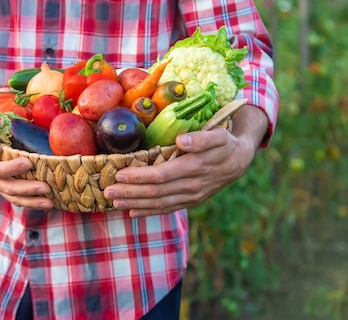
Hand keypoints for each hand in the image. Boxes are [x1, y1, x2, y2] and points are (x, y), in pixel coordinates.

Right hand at [0, 122, 52, 208]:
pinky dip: (34, 202)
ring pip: (16, 198)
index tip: (28, 163)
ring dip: (33, 201)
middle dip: (28, 189)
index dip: (11, 168)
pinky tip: (49, 202)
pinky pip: (20, 198)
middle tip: (46, 187)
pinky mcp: (7, 188)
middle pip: (9, 188)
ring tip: (50, 202)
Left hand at [103, 105, 267, 217]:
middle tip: (107, 191)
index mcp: (195, 167)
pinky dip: (149, 211)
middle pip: (156, 192)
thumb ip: (201, 138)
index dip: (139, 177)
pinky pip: (168, 209)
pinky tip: (132, 212)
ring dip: (135, 204)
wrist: (240, 160)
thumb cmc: (224, 142)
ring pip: (159, 203)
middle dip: (130, 193)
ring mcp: (192, 197)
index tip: (119, 174)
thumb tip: (181, 140)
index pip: (161, 175)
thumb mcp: (218, 134)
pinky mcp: (191, 202)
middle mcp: (192, 186)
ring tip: (114, 202)